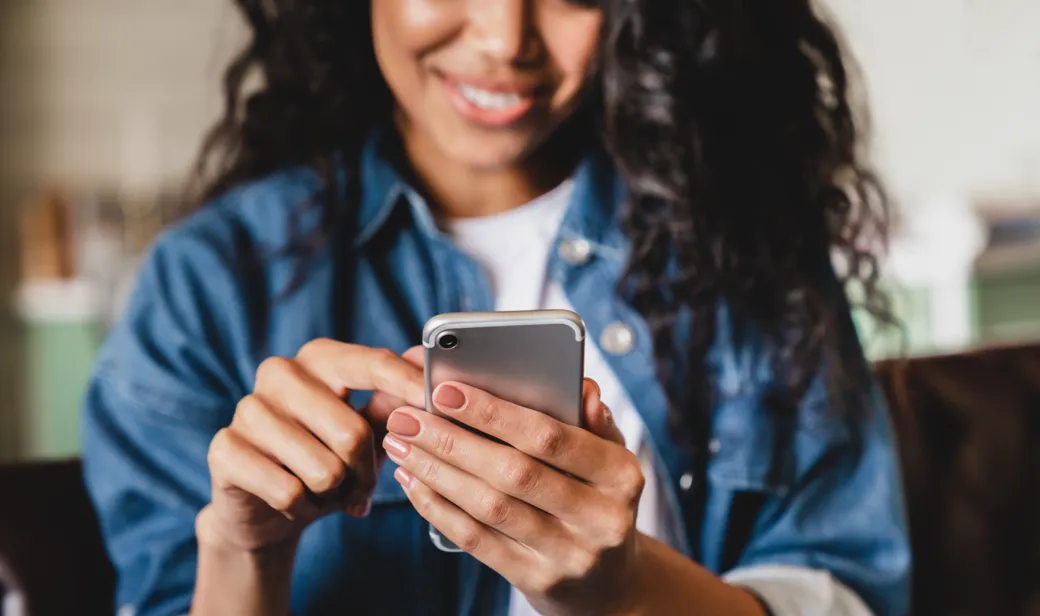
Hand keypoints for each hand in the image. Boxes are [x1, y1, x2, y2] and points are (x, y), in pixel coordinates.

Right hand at [199, 340, 425, 551]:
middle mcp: (280, 372)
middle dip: (366, 473)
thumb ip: (394, 402)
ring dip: (333, 494)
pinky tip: (294, 501)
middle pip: (352, 432)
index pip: (372, 364)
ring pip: (323, 469)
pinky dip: (302, 508)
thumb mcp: (366, 431)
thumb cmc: (325, 459)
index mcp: (320, 358)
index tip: (436, 403)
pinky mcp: (224, 448)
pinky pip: (289, 491)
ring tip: (324, 492)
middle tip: (361, 489)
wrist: (265, 508)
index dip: (408, 385)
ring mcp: (247, 408)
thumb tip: (426, 363)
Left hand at [382, 378, 644, 615]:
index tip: (445, 390)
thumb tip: (582, 387)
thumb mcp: (609, 459)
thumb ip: (592, 421)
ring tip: (401, 444)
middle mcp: (601, 518)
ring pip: (490, 508)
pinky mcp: (538, 581)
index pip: (552, 437)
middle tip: (407, 418)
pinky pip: (478, 541)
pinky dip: (439, 508)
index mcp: (622, 475)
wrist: (609, 583)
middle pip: (514, 473)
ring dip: (437, 472)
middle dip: (452, 441)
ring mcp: (569, 555)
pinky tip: (414, 482)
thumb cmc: (598, 499)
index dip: (494, 413)